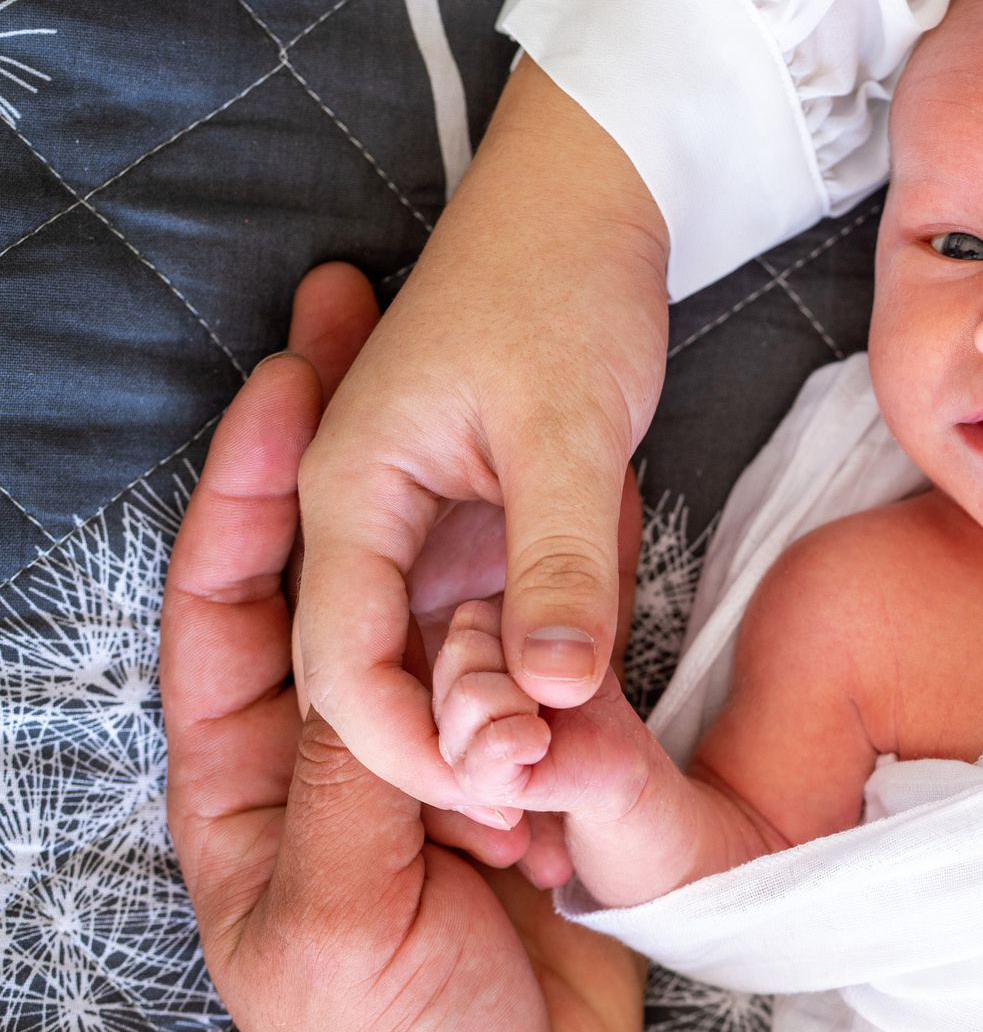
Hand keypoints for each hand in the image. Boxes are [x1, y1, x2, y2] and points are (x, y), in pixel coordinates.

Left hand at [165, 263, 643, 1031]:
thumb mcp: (340, 918)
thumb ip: (357, 783)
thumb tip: (380, 666)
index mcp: (245, 779)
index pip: (226, 603)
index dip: (245, 492)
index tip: (287, 384)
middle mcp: (340, 746)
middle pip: (341, 576)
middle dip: (355, 454)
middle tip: (376, 318)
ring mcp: (445, 755)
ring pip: (452, 612)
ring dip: (476, 533)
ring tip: (504, 411)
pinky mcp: (542, 780)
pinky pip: (543, 677)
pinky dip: (554, 618)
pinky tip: (582, 534)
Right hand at [296, 59, 670, 828]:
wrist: (592, 200)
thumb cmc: (563, 287)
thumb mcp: (570, 433)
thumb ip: (560, 566)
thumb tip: (554, 696)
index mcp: (349, 498)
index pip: (340, 668)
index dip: (411, 752)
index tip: (502, 798)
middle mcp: (367, 526)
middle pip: (383, 686)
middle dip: (455, 762)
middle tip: (542, 831)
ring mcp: (425, 531)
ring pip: (444, 669)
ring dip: (499, 733)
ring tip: (568, 811)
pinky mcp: (482, 529)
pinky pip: (495, 632)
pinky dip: (536, 681)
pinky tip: (590, 733)